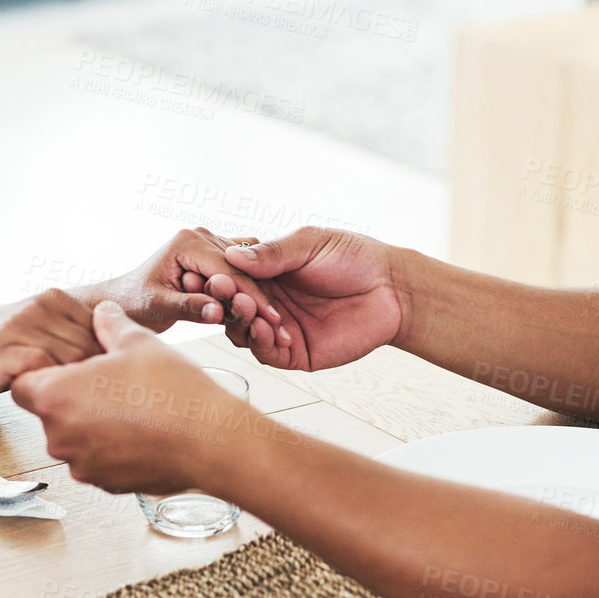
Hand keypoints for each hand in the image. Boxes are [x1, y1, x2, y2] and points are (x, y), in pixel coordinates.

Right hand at [0, 290, 100, 405]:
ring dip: (69, 383)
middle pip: (91, 346)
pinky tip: (38, 394)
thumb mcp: (40, 332)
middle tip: (78, 395)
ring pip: (73, 359)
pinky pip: (46, 369)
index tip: (94, 380)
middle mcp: (39, 306)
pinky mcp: (7, 349)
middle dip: (89, 375)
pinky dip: (49, 386)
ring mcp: (22, 325)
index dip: (103, 359)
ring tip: (57, 396)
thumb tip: (121, 355)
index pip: (102, 328)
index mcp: (53, 298)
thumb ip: (74, 336)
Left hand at [12, 302, 251, 494]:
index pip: (21, 386)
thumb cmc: (173, 390)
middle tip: (109, 385)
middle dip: (71, 400)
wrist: (211, 440)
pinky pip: (96, 461)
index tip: (68, 369)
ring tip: (132, 408)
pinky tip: (143, 431)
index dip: (42, 375)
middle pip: (48, 414)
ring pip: (73, 439)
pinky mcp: (105, 485)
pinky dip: (111, 448)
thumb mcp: (138, 342)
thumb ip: (110, 325)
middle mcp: (59, 436)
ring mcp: (81, 465)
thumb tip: (102, 312)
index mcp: (56, 396)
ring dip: (91, 425)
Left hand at [86, 228, 288, 337]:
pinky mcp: (214, 255)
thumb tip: (218, 312)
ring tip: (278, 326)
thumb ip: (188, 308)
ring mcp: (209, 244)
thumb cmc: (134, 302)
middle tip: (282, 329)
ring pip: (246, 271)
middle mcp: (200, 237)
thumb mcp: (158, 306)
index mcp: (187, 243)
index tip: (272, 322)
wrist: (124, 298)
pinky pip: (241, 272)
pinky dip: (253, 292)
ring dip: (262, 297)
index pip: (230, 271)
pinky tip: (266, 315)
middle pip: (243, 270)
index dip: (253, 298)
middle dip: (262, 300)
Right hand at [211, 228, 404, 371]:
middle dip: (223, 299)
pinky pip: (266, 352)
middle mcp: (269, 302)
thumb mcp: (309, 244)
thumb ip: (273, 253)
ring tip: (244, 306)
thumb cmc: (355, 258)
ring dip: (239, 320)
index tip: (205, 270)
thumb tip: (232, 255)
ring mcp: (280, 329)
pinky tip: (262, 326)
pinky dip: (259, 341)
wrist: (393, 288)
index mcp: (268, 274)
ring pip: (242, 332)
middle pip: (230, 307)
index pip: (231, 278)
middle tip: (220, 290)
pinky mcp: (295, 353)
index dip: (218, 276)